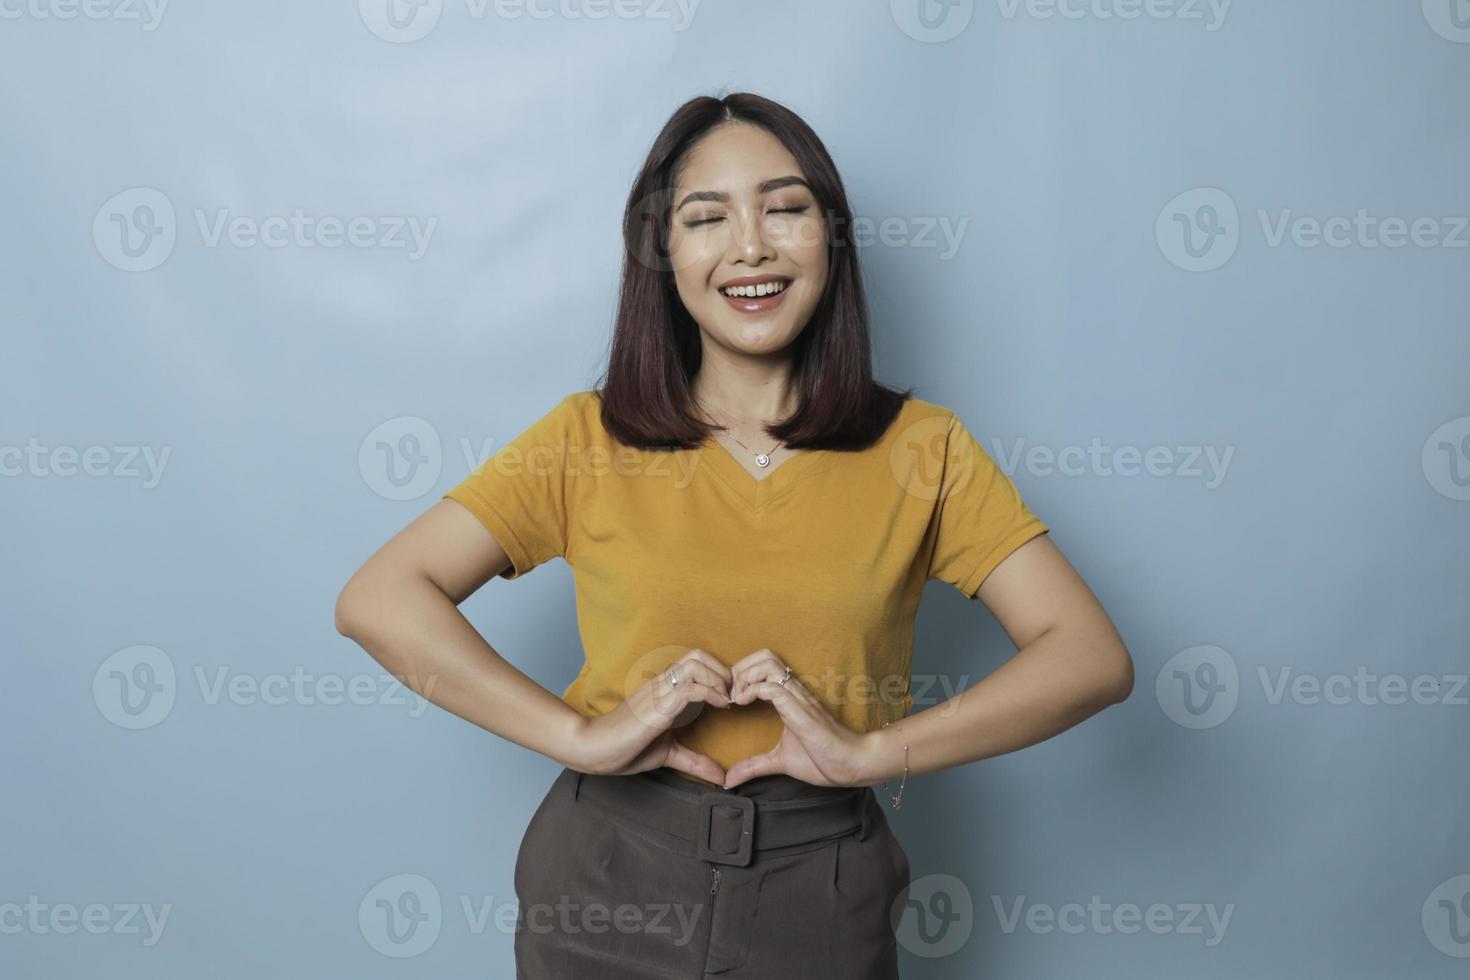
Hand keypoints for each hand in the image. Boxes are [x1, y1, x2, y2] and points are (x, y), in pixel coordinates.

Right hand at [570, 649, 732, 785]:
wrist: (592, 748)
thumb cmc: (624, 748)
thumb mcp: (668, 753)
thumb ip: (694, 761)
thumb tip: (720, 777)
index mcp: (664, 690)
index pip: (695, 663)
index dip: (719, 674)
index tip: (732, 697)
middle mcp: (662, 685)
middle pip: (698, 655)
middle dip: (723, 670)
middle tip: (734, 695)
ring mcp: (659, 692)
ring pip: (696, 664)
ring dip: (719, 679)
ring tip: (728, 700)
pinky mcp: (657, 706)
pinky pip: (690, 688)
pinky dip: (712, 693)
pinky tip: (721, 707)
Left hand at [722, 649, 872, 789]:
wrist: (853, 765)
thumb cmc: (824, 760)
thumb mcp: (780, 761)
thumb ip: (754, 766)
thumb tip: (730, 780)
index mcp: (789, 699)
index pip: (764, 665)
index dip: (742, 673)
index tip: (728, 696)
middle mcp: (794, 692)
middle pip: (765, 655)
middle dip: (741, 668)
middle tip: (729, 692)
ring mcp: (798, 699)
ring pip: (768, 664)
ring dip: (746, 676)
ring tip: (735, 697)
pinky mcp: (801, 712)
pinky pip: (774, 688)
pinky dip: (753, 690)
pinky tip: (743, 703)